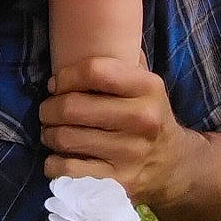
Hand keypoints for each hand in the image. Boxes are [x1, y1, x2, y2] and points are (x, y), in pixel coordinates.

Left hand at [37, 57, 190, 207]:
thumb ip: (122, 61)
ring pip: (66, 139)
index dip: (66, 76)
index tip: (56, 84)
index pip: (94, 71)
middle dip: (49, 108)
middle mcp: (142, 119)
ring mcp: (130, 154)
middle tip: (47, 111)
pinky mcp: (118, 183)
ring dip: (49, 135)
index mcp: (148, 88)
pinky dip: (54, 164)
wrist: (174, 165)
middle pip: (73, 107)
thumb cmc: (148, 116)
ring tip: (50, 132)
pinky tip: (58, 158)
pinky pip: (69, 170)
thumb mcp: (146, 85)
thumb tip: (82, 37)